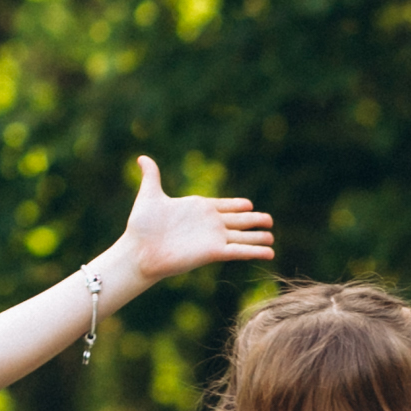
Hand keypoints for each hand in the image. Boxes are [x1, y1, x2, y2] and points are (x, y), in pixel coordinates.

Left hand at [116, 157, 273, 283]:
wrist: (139, 250)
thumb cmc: (142, 226)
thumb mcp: (149, 195)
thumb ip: (152, 176)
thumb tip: (142, 157)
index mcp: (198, 209)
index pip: (224, 205)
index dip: (237, 205)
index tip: (249, 204)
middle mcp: (209, 224)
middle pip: (238, 221)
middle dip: (254, 220)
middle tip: (269, 220)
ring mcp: (213, 238)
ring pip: (243, 236)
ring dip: (258, 237)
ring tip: (272, 237)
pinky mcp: (214, 252)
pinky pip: (240, 251)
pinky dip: (255, 251)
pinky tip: (270, 252)